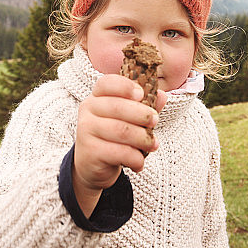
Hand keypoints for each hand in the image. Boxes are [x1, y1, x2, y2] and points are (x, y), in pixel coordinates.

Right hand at [73, 74, 166, 216]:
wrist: (91, 164)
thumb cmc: (112, 136)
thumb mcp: (127, 118)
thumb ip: (144, 106)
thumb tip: (161, 96)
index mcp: (97, 96)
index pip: (107, 83)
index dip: (125, 86)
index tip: (141, 94)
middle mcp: (88, 110)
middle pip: (118, 107)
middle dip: (142, 114)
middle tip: (155, 121)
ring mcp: (86, 130)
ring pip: (121, 131)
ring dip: (143, 139)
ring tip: (152, 145)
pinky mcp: (91, 151)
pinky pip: (120, 152)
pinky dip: (135, 158)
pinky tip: (139, 162)